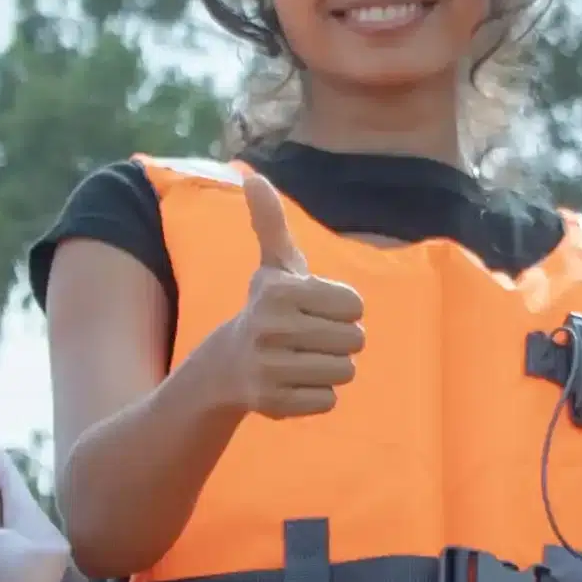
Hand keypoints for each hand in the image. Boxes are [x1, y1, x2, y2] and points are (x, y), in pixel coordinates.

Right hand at [186, 170, 362, 420]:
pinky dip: (317, 394)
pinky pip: (328, 400)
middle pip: (355, 340)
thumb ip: (271, 223)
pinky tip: (292, 382)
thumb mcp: (273, 265)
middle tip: (308, 338)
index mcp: (280, 292)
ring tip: (302, 359)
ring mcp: (271, 369)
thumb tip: (253, 177)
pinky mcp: (274, 404)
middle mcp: (272, 329)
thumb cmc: (266, 308)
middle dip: (339, 340)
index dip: (343, 309)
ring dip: (330, 367)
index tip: (315, 310)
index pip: (355, 305)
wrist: (226, 365)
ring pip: (344, 372)